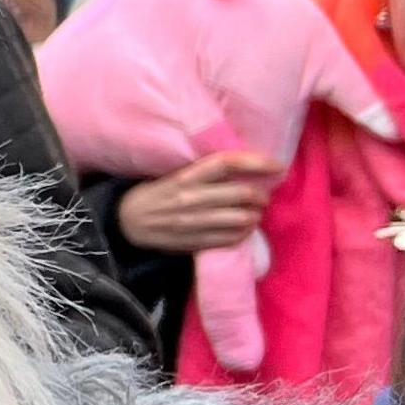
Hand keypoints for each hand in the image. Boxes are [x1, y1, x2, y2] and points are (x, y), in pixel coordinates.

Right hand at [113, 150, 280, 254]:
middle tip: (262, 196)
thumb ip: (205, 174)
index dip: (256, 163)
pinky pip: (230, 239)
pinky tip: (243, 229)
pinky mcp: (194, 241)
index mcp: (186, 177)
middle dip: (260, 196)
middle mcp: (191, 198)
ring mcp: (193, 222)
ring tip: (253, 214)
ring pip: (241, 219)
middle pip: (241, 194)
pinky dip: (244, 234)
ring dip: (254, 216)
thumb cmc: (156, 194)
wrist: (127, 222)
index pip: (227, 164)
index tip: (278, 166)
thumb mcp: (174, 175)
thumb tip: (244, 170)